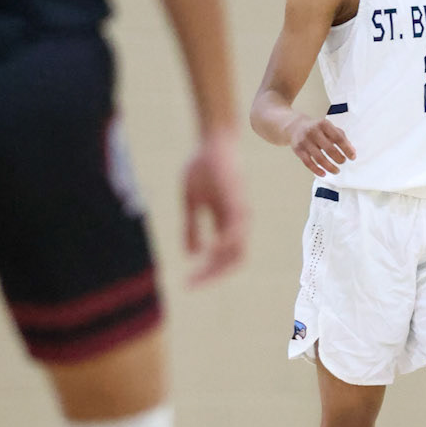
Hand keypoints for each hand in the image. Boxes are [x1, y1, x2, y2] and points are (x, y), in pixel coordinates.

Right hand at [182, 128, 248, 285]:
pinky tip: (208, 252)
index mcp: (226, 223)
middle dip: (211, 275)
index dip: (206, 272)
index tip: (185, 283)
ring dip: (217, 266)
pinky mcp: (238, 203)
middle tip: (190, 285)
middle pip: (232, 260)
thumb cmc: (203, 168)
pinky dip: (223, 246)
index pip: (222, 256)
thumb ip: (192, 227)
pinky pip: (234, 232)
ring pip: (237, 251)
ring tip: (198, 275)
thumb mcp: (192, 202)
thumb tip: (192, 254)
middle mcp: (237, 222)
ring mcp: (240, 214)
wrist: (213, 142)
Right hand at [290, 114, 354, 176]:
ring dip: (330, 167)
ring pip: (319, 158)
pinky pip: (308, 163)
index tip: (352, 157)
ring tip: (336, 171)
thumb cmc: (317, 128)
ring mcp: (305, 141)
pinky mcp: (298, 150)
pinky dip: (317, 170)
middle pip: (329, 149)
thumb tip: (352, 151)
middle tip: (342, 162)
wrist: (295, 126)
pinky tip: (324, 174)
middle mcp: (313, 131)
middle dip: (339, 158)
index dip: (347, 149)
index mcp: (324, 124)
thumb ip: (341, 137)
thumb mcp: (329, 128)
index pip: (338, 138)